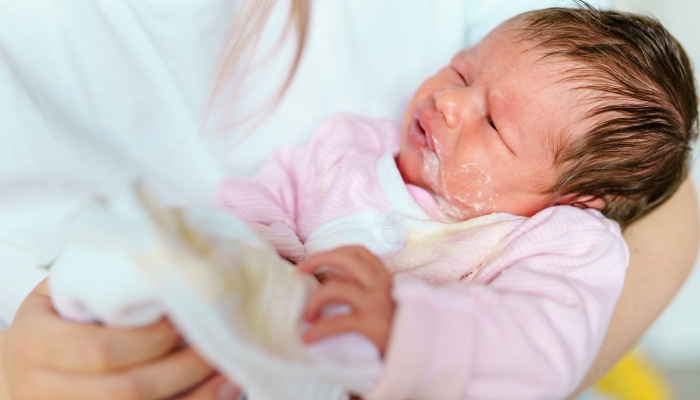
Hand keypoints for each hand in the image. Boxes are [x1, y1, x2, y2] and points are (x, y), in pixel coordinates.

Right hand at [0, 279, 240, 399]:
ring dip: (194, 395)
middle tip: (219, 344)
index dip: (152, 339)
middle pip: (127, 389)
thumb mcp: (60, 295)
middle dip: (183, 368)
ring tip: (228, 372)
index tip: (185, 320)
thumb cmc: (52, 324)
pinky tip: (217, 393)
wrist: (18, 372)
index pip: (102, 349)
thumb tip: (168, 259)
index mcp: (34, 342)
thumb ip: (100, 281)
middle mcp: (39, 388)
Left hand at [297, 246, 394, 352]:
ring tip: (307, 315)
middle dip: (318, 259)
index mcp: (384, 276)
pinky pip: (336, 322)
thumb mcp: (389, 299)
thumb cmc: (400, 324)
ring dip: (315, 300)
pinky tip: (308, 337)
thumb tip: (332, 287)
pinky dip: (318, 329)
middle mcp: (379, 283)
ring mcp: (374, 301)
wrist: (421, 345)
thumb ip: (370, 289)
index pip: (358, 251)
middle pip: (345, 259)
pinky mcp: (369, 322)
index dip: (333, 251)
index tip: (315, 259)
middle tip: (301, 270)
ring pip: (335, 288)